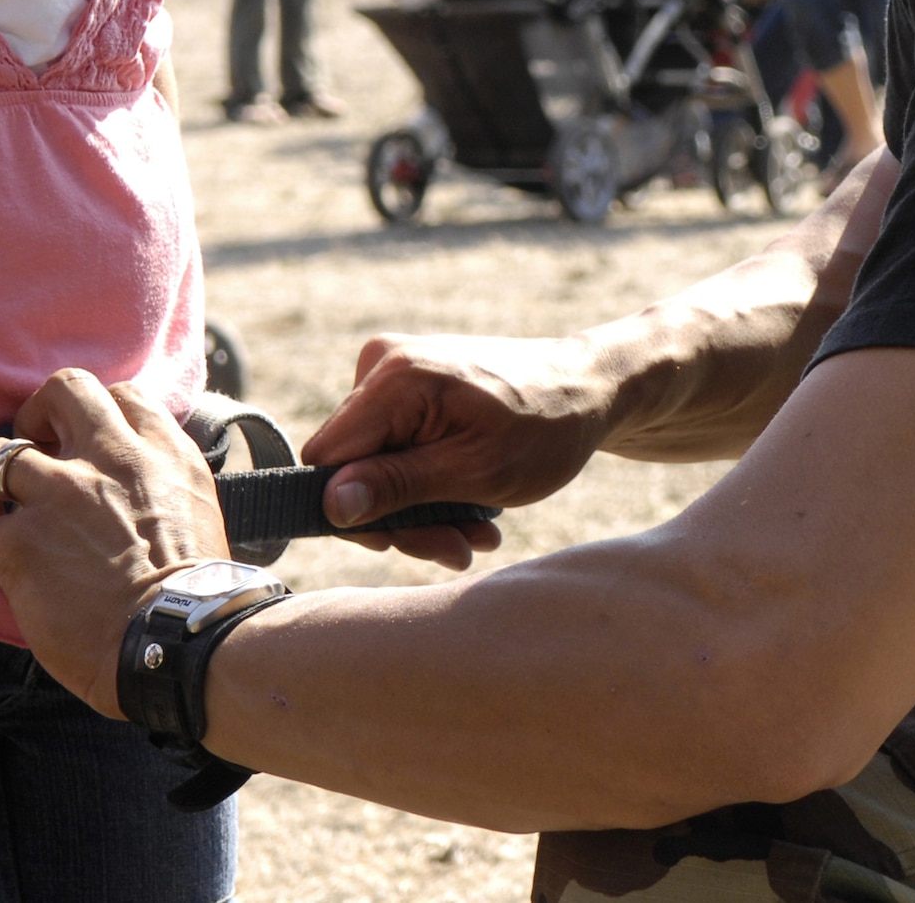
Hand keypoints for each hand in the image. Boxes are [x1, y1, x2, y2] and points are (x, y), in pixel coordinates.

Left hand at [0, 369, 229, 714]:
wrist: (177, 642)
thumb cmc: (196, 600)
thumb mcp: (198, 515)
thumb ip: (165, 489)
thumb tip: (141, 501)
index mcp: (163, 453)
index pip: (123, 397)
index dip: (96, 414)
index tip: (82, 441)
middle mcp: (111, 458)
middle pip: (63, 391)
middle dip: (36, 413)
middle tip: (29, 446)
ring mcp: (61, 494)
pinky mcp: (22, 542)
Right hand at [301, 334, 616, 569]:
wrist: (589, 388)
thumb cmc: (545, 428)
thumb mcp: (475, 471)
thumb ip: (397, 486)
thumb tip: (329, 506)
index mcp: (395, 379)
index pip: (326, 458)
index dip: (350, 512)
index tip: (400, 544)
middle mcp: (383, 364)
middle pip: (351, 466)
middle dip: (401, 519)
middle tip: (459, 550)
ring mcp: (395, 373)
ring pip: (375, 465)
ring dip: (422, 511)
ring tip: (478, 534)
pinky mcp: (409, 387)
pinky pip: (395, 449)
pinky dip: (430, 486)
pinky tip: (473, 509)